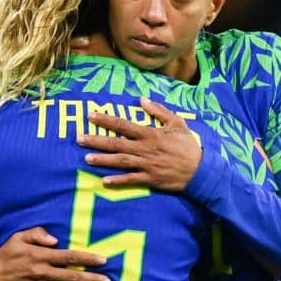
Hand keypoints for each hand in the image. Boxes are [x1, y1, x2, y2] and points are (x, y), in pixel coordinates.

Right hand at [0, 227, 110, 280]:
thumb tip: (55, 240)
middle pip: (71, 277)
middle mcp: (41, 273)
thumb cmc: (5, 256)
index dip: (87, 259)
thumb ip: (37, 234)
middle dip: (92, 279)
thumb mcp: (17, 237)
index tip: (103, 261)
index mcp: (39, 256)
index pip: (68, 257)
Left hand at [82, 97, 203, 191]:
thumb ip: (158, 111)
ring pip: (121, 162)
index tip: (91, 115)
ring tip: (86, 158)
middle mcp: (145, 149)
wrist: (201, 169)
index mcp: (150, 134)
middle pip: (116, 144)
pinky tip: (104, 181)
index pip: (123, 125)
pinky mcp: (151, 179)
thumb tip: (142, 99)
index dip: (106, 120)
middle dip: (97, 140)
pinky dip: (118, 181)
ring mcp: (147, 165)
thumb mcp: (177, 123)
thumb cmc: (189, 145)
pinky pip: (131, 180)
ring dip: (103, 160)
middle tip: (79, 138)